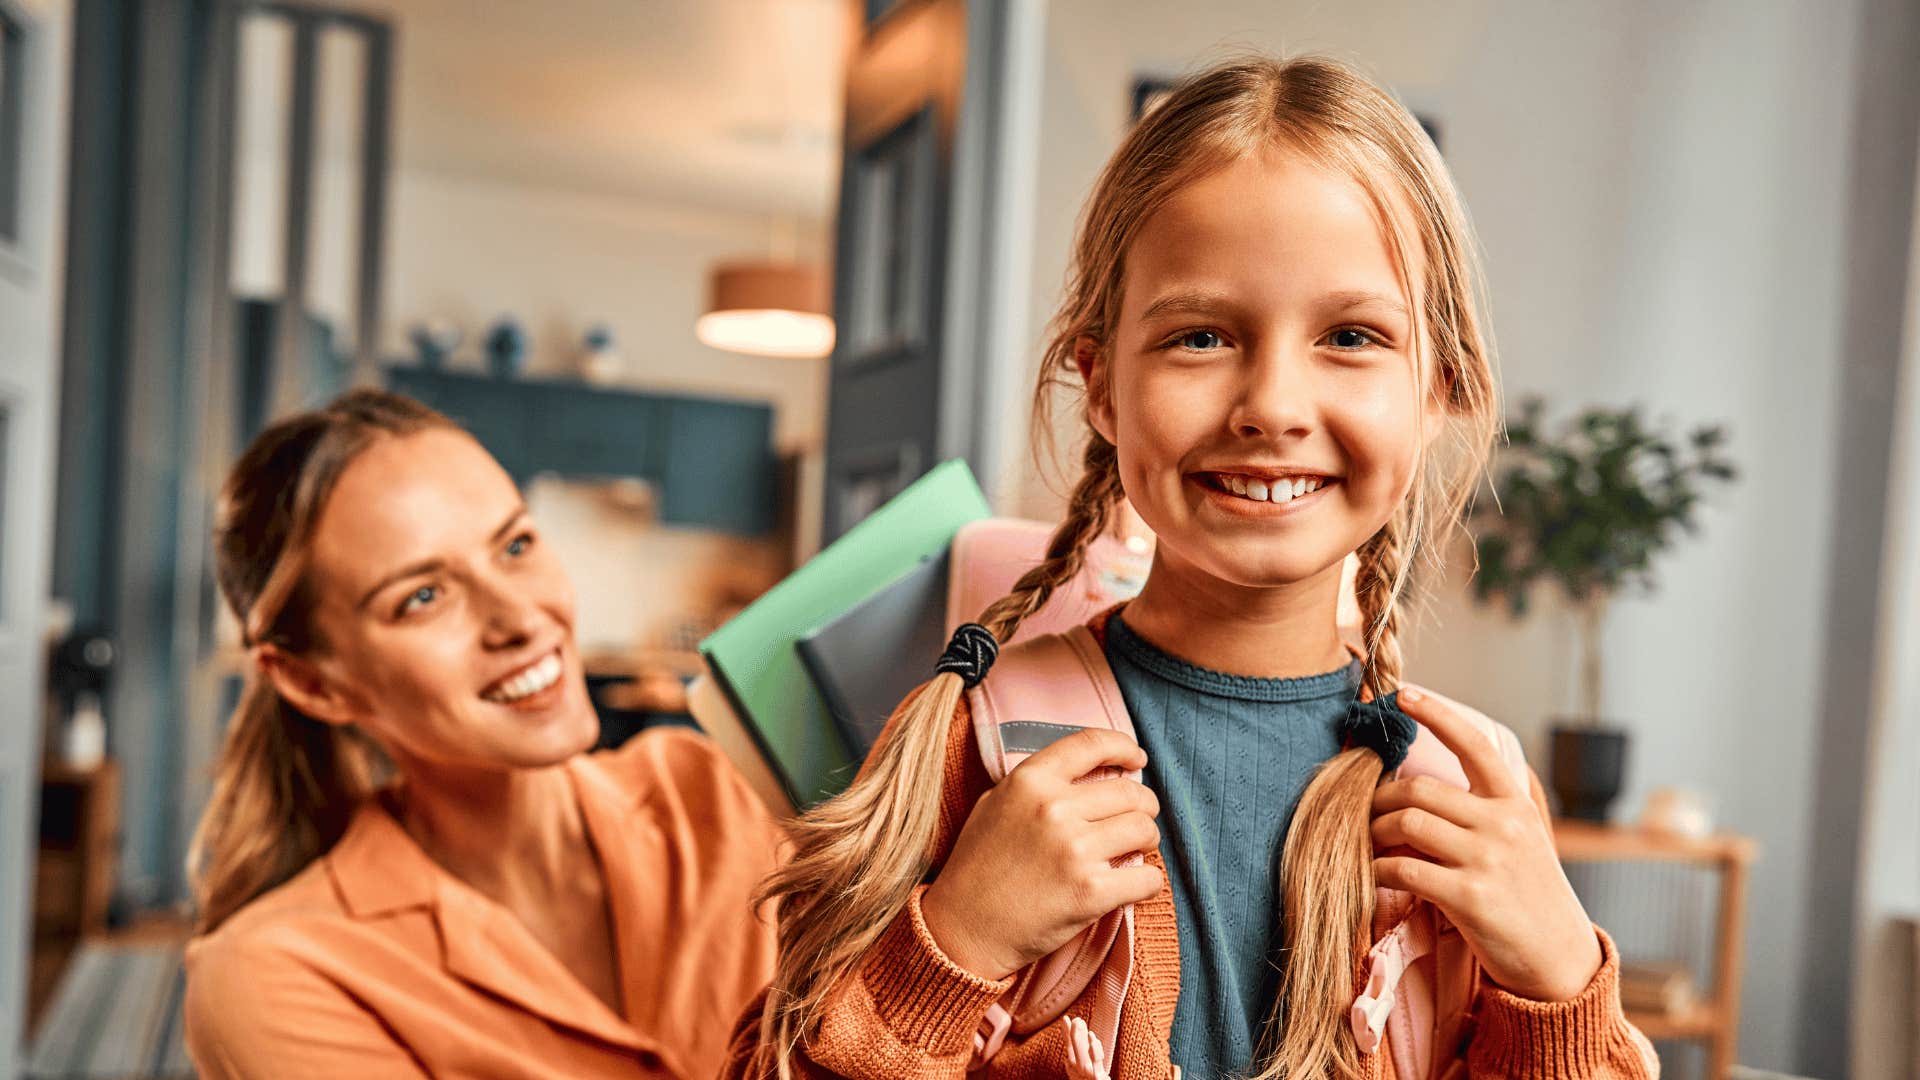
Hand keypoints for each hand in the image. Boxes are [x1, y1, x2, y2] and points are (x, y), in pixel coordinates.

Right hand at [921, 728, 1163, 980]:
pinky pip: (1147, 878)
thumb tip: (1089, 774)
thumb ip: (1037, 785)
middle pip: (1130, 792)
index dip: (1124, 748)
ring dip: (1147, 840)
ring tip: (1135, 850)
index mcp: (1030, 781)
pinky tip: (1135, 884)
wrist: (963, 928)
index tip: (1137, 760)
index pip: (1092, 744)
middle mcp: (1054, 809)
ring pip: (1144, 830)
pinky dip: (1148, 882)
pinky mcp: (1090, 892)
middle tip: (1138, 820)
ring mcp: (1074, 850)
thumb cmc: (977, 867)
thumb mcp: (994, 805)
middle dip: (1144, 805)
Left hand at [1369, 685, 1602, 1001]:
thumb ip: (1483, 812)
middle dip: (1380, 798)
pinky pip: (1403, 868)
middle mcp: (1504, 824)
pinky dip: (1379, 869)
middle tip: (1365, 812)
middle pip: (1419, 788)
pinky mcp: (1469, 896)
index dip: (1435, 713)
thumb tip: (1421, 789)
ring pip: (1407, 822)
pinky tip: (1375, 875)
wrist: (1559, 961)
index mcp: (1515, 804)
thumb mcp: (1522, 841)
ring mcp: (1488, 859)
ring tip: (1369, 845)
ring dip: (1374, 832)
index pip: (1473, 744)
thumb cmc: (1528, 896)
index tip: (1401, 695)